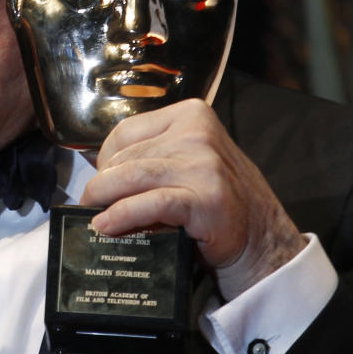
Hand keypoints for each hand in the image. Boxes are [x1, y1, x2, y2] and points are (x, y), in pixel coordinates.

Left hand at [80, 98, 306, 298]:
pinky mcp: (205, 198)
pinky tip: (108, 226)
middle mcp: (199, 133)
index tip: (100, 180)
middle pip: (127, 155)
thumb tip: (96, 173)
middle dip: (102, 184)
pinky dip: (122, 215)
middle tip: (91, 205)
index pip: (126, 130)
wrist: (261, 238)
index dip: (105, 158)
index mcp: (191, 115)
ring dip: (104, 199)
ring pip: (133, 176)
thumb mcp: (186, 162)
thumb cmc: (214, 200)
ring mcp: (204, 165)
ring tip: (94, 218)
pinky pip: (151, 203)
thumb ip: (151, 156)